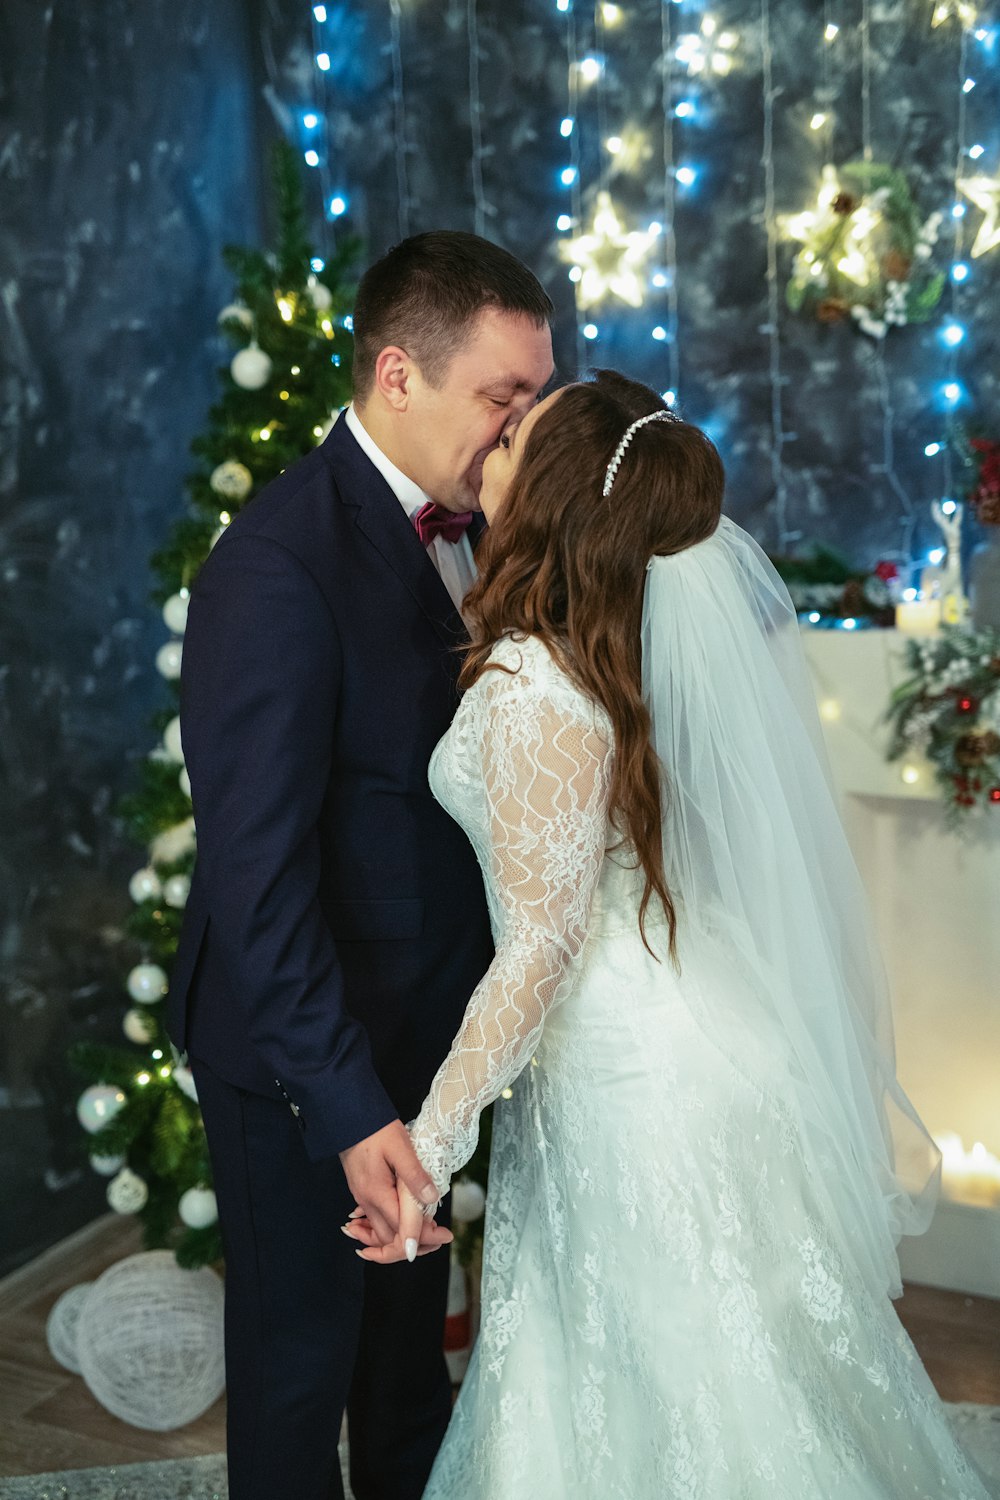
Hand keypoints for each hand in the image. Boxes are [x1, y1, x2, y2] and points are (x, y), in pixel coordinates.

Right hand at [339, 1119, 439, 1248]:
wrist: (348, 1116)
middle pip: (390, 1239)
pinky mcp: (362, 1191)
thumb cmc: (375, 1128)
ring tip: (428, 1232)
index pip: (401, 1230)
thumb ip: (414, 1175)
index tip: (446, 1234)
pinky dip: (391, 1228)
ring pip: (381, 1232)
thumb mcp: (399, 1147)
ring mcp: (362, 1198)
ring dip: (404, 1238)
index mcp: (377, 1193)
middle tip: (440, 1236)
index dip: (425, 1237)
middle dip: (416, 1244)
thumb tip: (431, 1198)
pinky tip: (405, 1223)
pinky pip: (375, 1221)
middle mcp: (367, 1201)